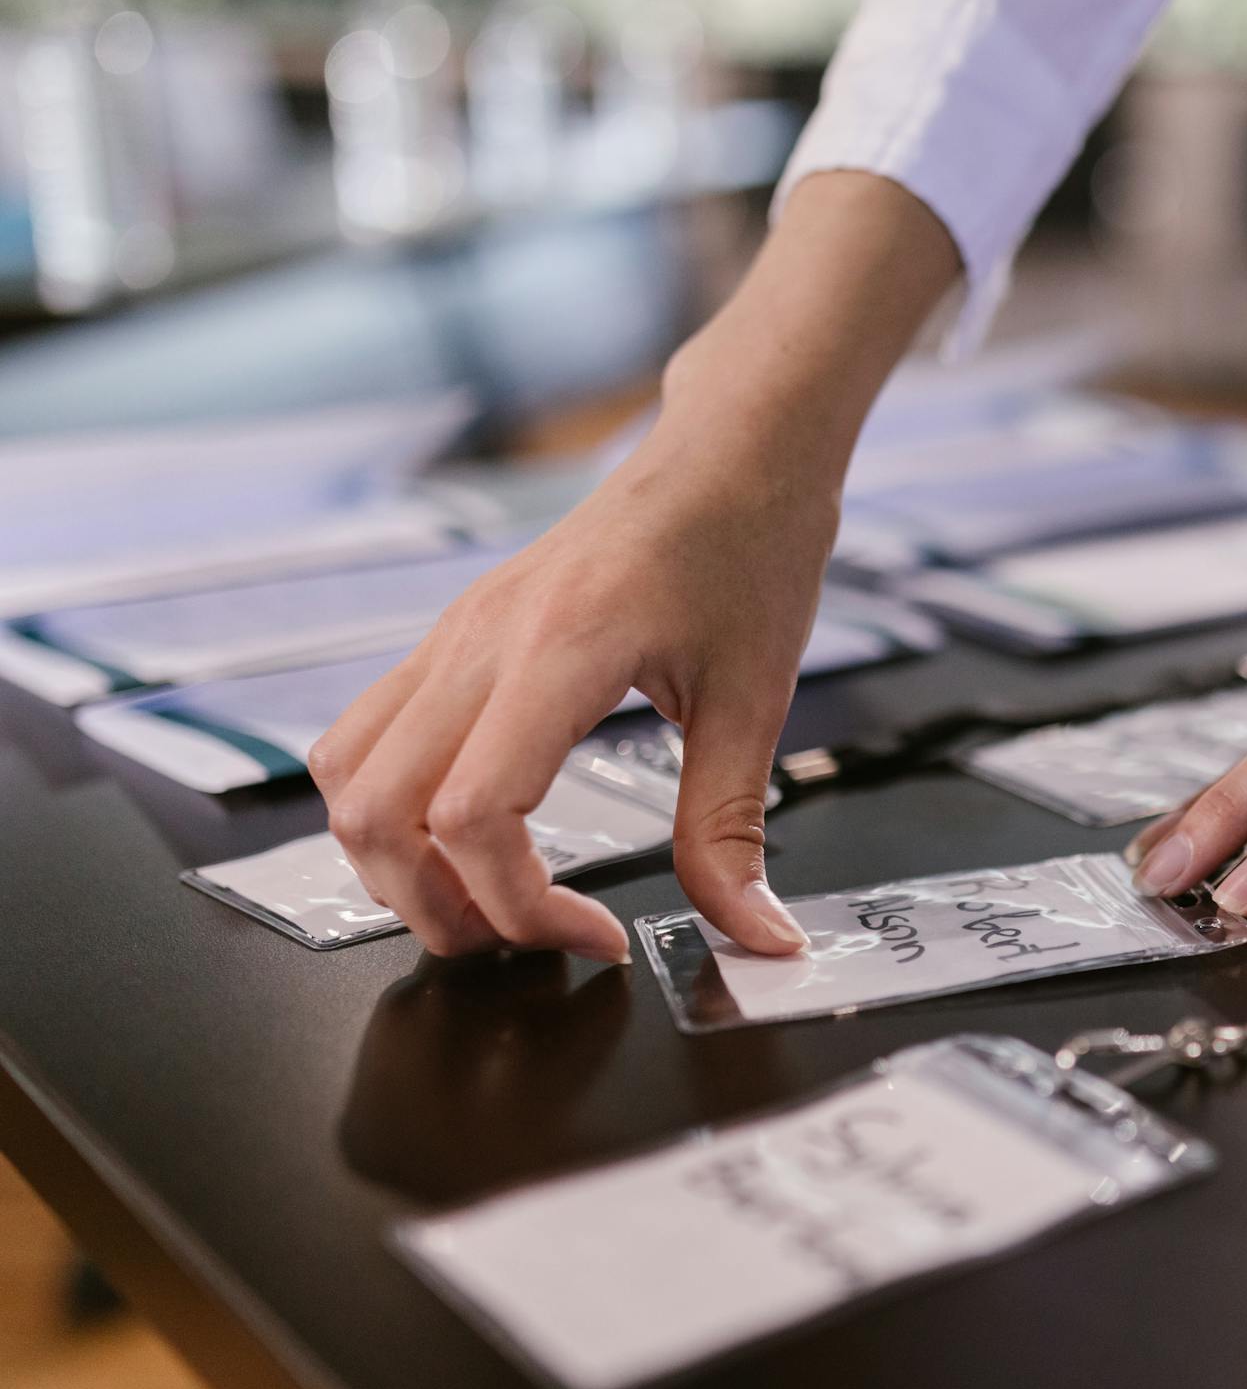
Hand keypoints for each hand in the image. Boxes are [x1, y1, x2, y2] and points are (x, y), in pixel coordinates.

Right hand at [310, 172, 957, 960]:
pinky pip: (369, 734)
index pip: (473, 813)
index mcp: (561, 649)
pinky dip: (391, 807)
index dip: (520, 905)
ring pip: (346, 773)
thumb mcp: (759, 700)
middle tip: (528, 942)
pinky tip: (475, 835)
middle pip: (374, 811)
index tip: (598, 937)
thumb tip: (757, 938)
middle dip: (437, 907)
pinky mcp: (453, 635)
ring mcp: (454, 632)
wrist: (734, 446)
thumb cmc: (751, 544)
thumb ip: (732, 831)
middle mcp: (481, 639)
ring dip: (394, 863)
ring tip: (490, 900)